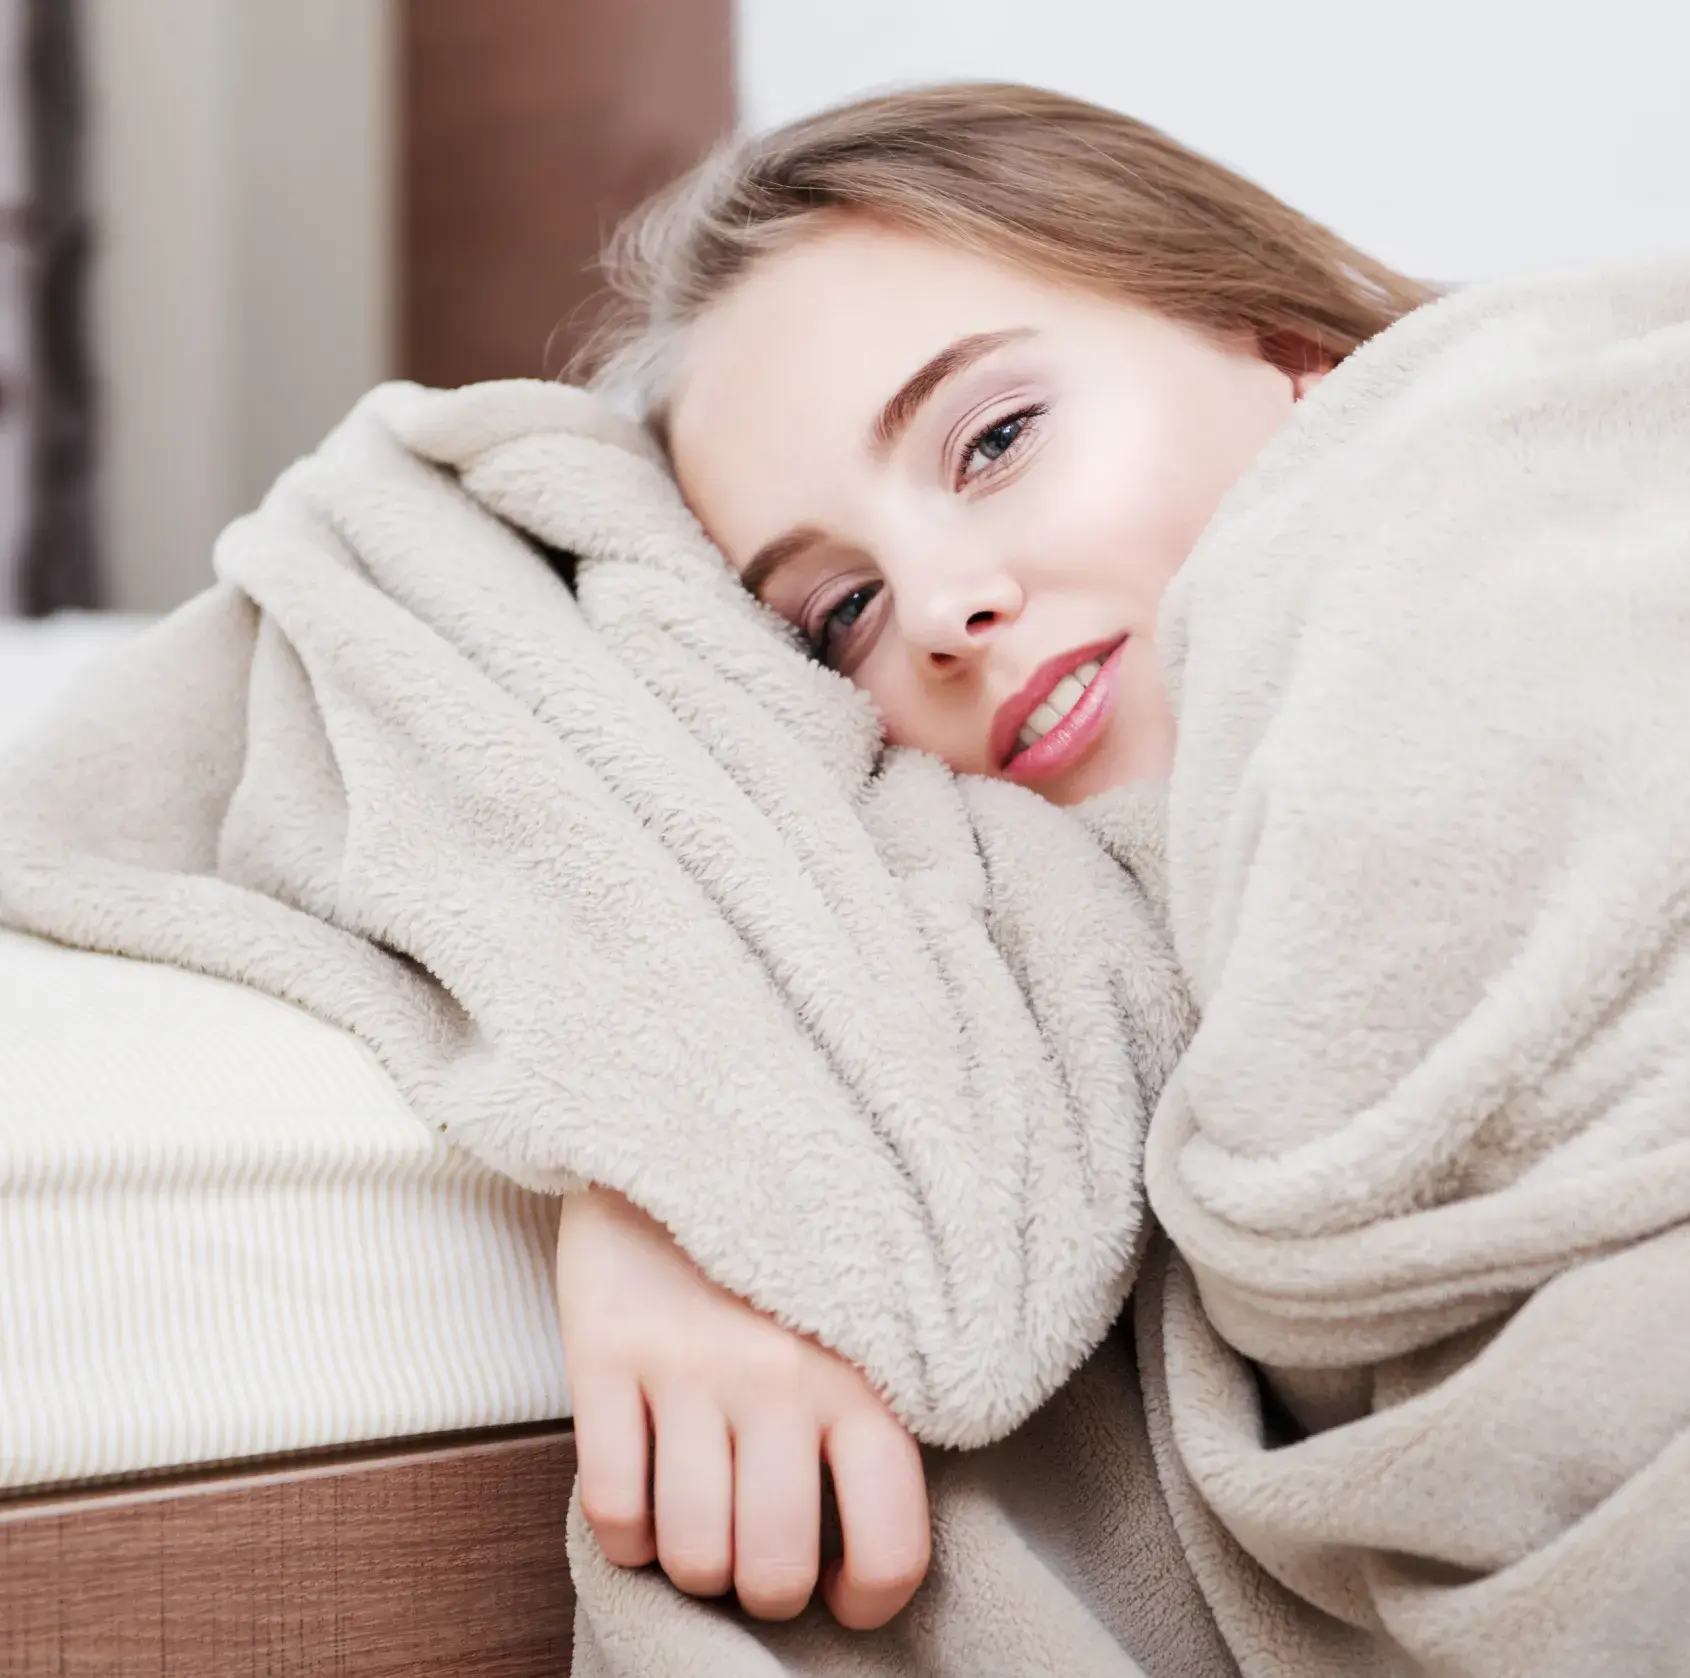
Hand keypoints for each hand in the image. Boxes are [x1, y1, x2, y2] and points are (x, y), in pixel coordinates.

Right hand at [555, 1185, 930, 1626]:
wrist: (680, 1135)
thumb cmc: (780, 1250)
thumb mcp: (851, 1321)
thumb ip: (864, 1417)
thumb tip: (857, 1551)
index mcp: (860, 1373)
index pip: (891, 1539)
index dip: (870, 1601)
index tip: (844, 1597)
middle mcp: (780, 1377)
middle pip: (772, 1570)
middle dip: (762, 1587)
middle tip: (757, 1550)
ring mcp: (688, 1365)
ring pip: (690, 1551)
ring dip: (691, 1558)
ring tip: (699, 1512)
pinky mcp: (604, 1352)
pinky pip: (611, 1506)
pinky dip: (623, 1531)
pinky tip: (641, 1491)